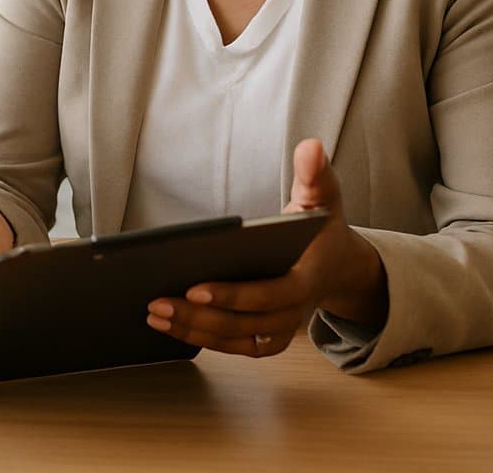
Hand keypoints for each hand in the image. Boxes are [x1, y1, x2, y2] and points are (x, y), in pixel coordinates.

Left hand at [144, 139, 387, 357]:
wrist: (337, 264)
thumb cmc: (321, 228)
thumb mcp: (323, 197)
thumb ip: (316, 173)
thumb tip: (311, 146)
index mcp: (306, 279)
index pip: (271, 295)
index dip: (234, 295)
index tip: (195, 288)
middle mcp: (294, 311)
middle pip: (245, 324)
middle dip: (200, 316)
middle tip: (157, 302)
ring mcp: (280, 327)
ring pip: (236, 340)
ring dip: (194, 331)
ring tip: (154, 314)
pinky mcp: (266, 336)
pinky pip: (235, 347)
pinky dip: (204, 341)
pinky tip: (169, 327)